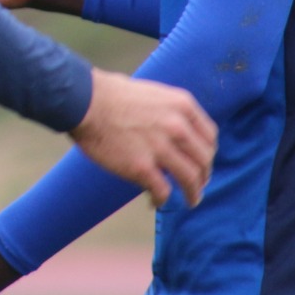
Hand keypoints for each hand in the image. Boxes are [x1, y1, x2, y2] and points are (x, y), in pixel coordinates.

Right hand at [69, 68, 216, 206]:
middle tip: (198, 185)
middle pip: (204, 160)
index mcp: (182, 105)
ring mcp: (160, 148)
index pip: (210, 136)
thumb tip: (176, 130)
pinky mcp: (142, 167)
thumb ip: (170, 111)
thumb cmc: (111, 94)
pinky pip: (163, 191)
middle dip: (203, 176)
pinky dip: (162, 200)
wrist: (84, 101)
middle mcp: (177, 126)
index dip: (207, 153)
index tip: (201, 162)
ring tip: (190, 201)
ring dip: (193, 194)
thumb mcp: (153, 93)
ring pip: (190, 179)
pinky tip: (156, 202)